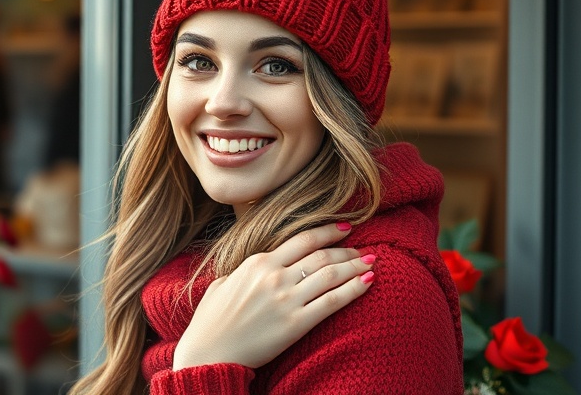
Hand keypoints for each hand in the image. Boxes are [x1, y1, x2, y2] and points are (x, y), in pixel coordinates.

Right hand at [172, 222, 374, 369]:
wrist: (209, 353)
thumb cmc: (211, 322)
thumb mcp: (222, 284)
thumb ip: (243, 272)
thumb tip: (256, 268)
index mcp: (258, 262)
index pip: (302, 240)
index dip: (327, 231)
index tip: (344, 228)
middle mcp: (274, 276)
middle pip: (321, 255)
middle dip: (347, 251)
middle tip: (363, 251)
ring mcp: (286, 299)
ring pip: (330, 274)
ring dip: (355, 266)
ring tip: (371, 263)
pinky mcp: (295, 324)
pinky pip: (332, 302)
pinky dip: (353, 290)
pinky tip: (368, 283)